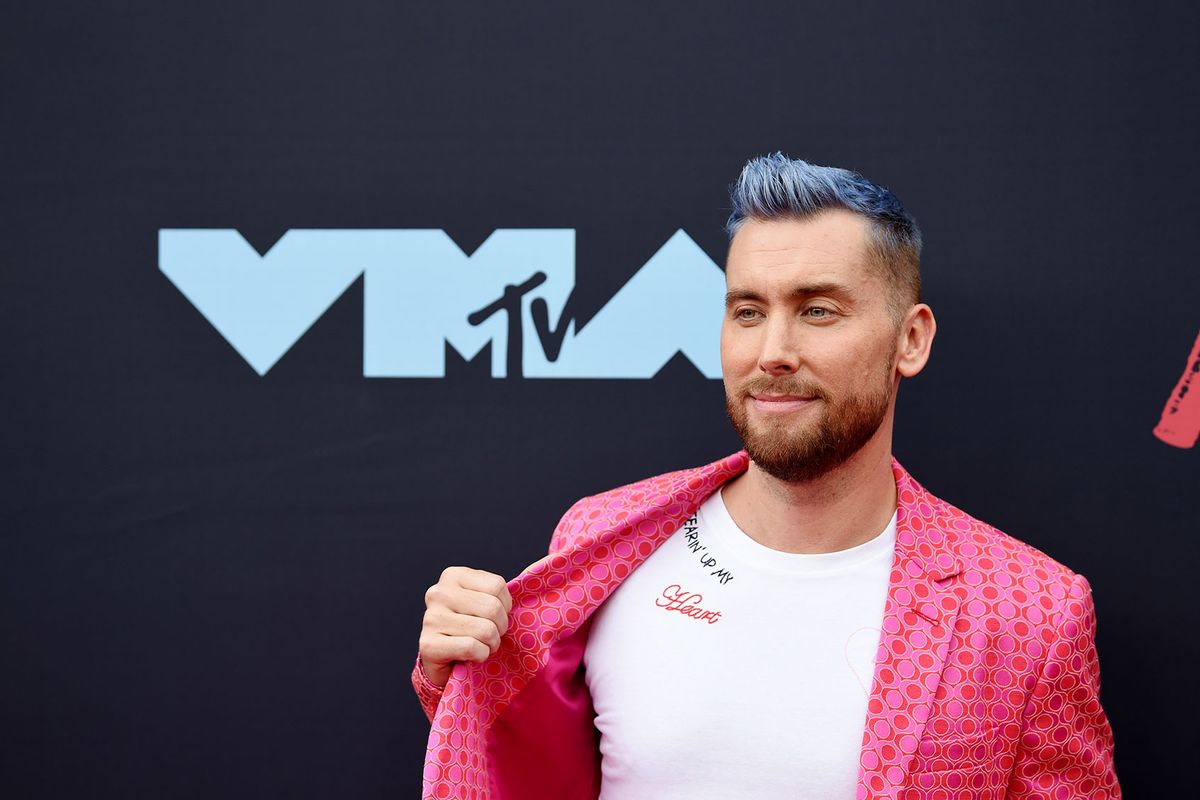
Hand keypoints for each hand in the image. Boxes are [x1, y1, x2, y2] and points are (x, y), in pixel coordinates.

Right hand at [419, 566, 513, 687]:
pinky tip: (470, 656)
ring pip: (484, 630)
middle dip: (500, 628)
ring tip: (480, 645)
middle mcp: (438, 592)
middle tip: (490, 635)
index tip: (495, 616)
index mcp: (453, 575)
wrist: (443, 659)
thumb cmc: (469, 626)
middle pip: (492, 608)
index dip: (505, 606)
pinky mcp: (428, 645)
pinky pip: (472, 648)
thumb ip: (497, 592)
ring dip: (490, 644)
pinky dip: (480, 656)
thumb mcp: (481, 600)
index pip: (497, 586)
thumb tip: (539, 577)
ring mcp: (430, 618)